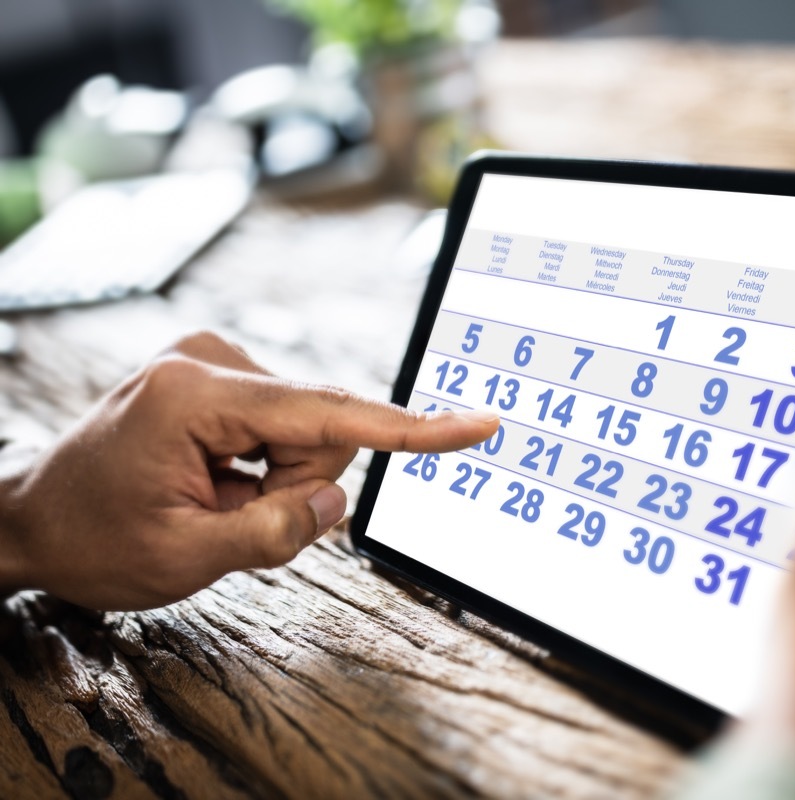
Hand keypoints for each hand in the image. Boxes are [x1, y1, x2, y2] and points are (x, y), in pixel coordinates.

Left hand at [0, 332, 497, 610]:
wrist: (31, 517)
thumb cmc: (91, 538)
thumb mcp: (182, 560)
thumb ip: (273, 534)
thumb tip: (336, 503)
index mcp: (197, 397)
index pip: (330, 415)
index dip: (412, 429)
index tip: (476, 424)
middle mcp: (210, 361)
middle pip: (321, 432)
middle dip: (295, 488)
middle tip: (229, 517)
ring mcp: (213, 362)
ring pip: (307, 433)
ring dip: (277, 481)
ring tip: (212, 500)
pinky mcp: (219, 374)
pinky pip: (285, 426)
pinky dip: (265, 466)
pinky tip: (214, 480)